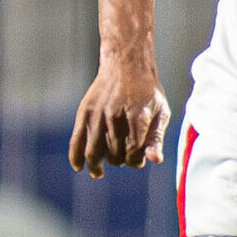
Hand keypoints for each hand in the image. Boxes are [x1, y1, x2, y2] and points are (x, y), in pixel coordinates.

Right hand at [70, 56, 170, 175]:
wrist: (126, 65)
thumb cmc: (147, 92)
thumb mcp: (160, 112)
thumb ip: (156, 138)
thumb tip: (155, 161)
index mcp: (136, 116)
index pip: (133, 152)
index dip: (136, 160)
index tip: (139, 157)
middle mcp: (115, 116)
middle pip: (114, 155)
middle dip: (121, 161)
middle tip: (125, 154)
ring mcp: (97, 114)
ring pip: (94, 153)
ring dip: (98, 165)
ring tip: (100, 171)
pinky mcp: (84, 113)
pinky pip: (76, 140)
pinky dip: (76, 157)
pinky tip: (80, 167)